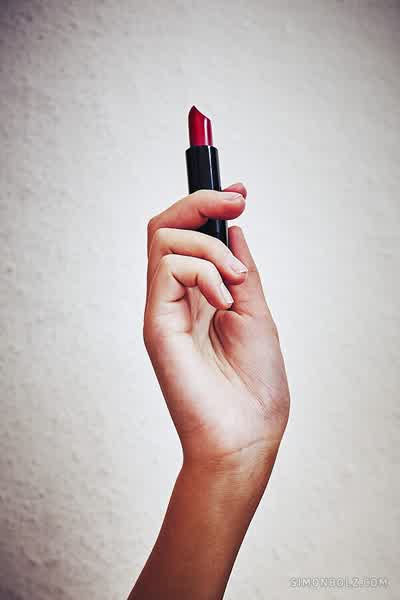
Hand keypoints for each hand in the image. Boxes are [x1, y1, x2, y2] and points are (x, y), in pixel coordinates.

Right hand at [143, 183, 289, 472]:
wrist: (246, 434)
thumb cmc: (254, 384)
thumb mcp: (256, 312)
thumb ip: (240, 270)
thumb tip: (233, 229)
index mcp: (198, 295)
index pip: (185, 235)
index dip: (207, 205)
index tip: (239, 194)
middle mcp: (174, 298)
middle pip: (164, 225)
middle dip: (201, 202)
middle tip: (235, 202)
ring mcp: (162, 309)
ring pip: (164, 238)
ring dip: (211, 248)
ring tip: (236, 283)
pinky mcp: (156, 323)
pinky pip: (168, 267)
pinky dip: (204, 271)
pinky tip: (224, 300)